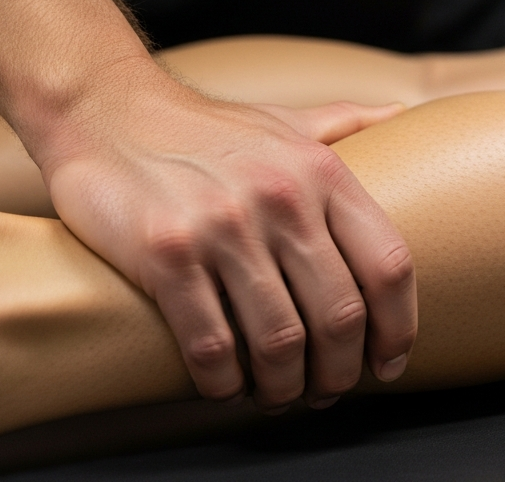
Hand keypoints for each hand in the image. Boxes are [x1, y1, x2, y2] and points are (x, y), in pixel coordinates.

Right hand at [36, 66, 415, 410]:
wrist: (104, 108)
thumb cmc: (203, 128)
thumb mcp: (284, 120)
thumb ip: (343, 123)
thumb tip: (399, 111)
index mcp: (322, 173)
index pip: (388, 265)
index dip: (398, 328)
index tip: (387, 363)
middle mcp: (282, 198)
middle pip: (338, 316)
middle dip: (337, 373)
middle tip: (324, 391)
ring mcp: (224, 227)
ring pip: (279, 342)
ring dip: (282, 388)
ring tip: (276, 395)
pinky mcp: (166, 253)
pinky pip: (211, 345)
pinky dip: (223, 382)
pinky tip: (224, 385)